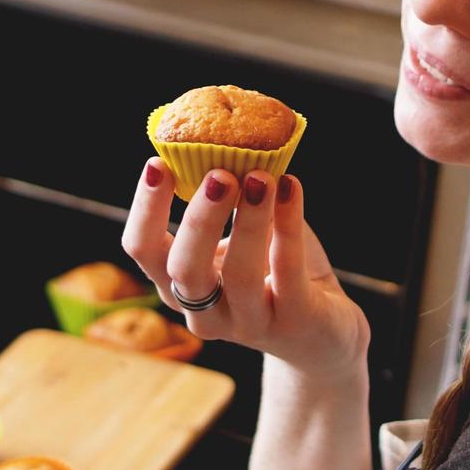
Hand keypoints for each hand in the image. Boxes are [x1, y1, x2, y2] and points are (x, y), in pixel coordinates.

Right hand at [121, 159, 369, 369]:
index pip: (143, 251)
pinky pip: (287, 274)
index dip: (145, 209)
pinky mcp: (294, 325)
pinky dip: (289, 226)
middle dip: (199, 219)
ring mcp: (249, 325)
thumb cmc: (275, 272)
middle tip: (219, 174)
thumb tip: (224, 137)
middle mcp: (206, 312)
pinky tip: (292, 188)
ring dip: (249, 222)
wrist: (326, 333)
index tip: (157, 162)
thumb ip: (232, 199)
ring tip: (262, 177)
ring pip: (239, 277)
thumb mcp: (244, 236)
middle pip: (184, 270)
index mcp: (180, 285)